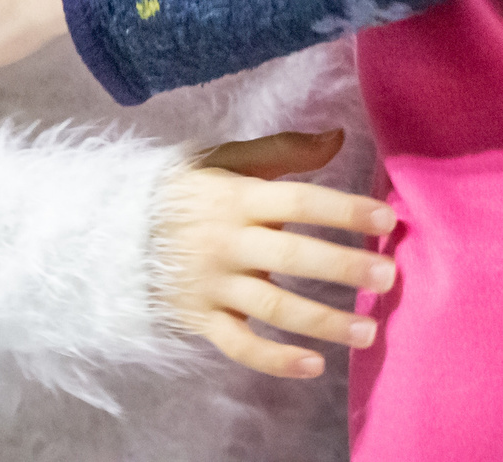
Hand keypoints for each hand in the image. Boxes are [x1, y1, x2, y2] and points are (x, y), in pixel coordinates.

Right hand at [164, 130, 398, 378]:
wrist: (113, 231)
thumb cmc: (186, 190)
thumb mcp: (227, 160)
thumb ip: (284, 151)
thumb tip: (339, 137)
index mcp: (238, 197)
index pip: (299, 202)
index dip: (344, 210)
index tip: (387, 219)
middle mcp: (227, 241)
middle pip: (293, 257)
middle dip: (344, 268)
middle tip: (388, 277)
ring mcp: (212, 284)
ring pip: (274, 309)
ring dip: (323, 323)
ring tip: (368, 331)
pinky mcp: (199, 319)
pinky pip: (239, 346)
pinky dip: (275, 360)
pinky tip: (314, 365)